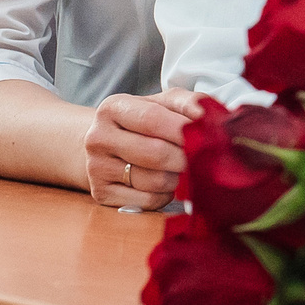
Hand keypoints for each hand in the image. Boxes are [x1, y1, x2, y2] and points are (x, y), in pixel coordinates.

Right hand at [86, 89, 207, 209]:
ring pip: (154, 181)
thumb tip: (207, 116)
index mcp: (113, 107)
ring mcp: (96, 167)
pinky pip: (147, 201)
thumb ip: (188, 103)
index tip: (207, 137)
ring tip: (182, 169)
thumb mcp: (163, 103)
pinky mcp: (101, 193)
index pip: (153, 119)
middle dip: (187, 158)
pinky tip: (165, 185)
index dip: (184, 130)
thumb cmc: (143, 122)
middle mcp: (98, 137)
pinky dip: (165, 195)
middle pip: (156, 153)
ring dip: (178, 178)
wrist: (108, 144)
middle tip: (204, 158)